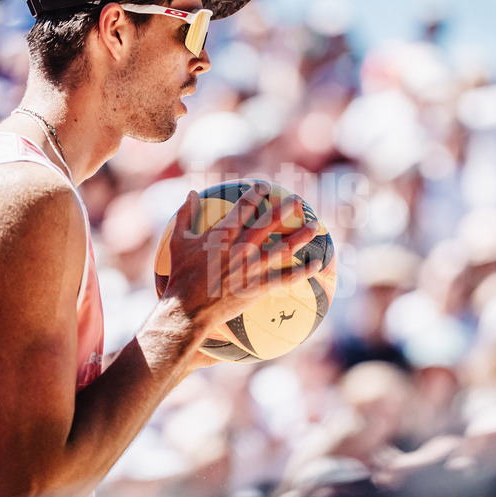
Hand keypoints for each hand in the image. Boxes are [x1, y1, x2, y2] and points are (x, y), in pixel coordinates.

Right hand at [162, 181, 320, 334]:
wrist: (188, 310)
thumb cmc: (181, 276)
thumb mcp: (178, 242)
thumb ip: (184, 214)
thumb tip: (189, 192)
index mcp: (223, 235)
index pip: (244, 207)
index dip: (256, 193)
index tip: (264, 186)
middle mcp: (242, 248)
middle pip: (269, 223)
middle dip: (285, 208)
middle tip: (298, 199)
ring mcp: (252, 268)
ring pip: (283, 248)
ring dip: (301, 236)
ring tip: (314, 226)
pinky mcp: (258, 287)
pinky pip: (285, 278)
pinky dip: (303, 271)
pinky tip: (316, 265)